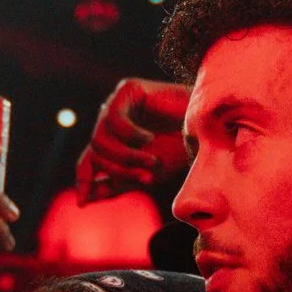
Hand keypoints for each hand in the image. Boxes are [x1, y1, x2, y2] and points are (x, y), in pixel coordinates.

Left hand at [75, 77, 190, 200]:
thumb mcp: (145, 175)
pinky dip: (131, 135)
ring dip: (127, 157)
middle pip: (95, 152)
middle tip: (148, 179)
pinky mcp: (127, 89)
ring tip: (153, 162)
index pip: (89, 160)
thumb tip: (83, 199)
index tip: (83, 202)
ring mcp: (118, 103)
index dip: (84, 179)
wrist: (209, 130)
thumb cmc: (180, 151)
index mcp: (114, 140)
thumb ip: (116, 184)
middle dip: (120, 170)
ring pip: (100, 138)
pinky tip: (150, 138)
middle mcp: (111, 121)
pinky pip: (113, 118)